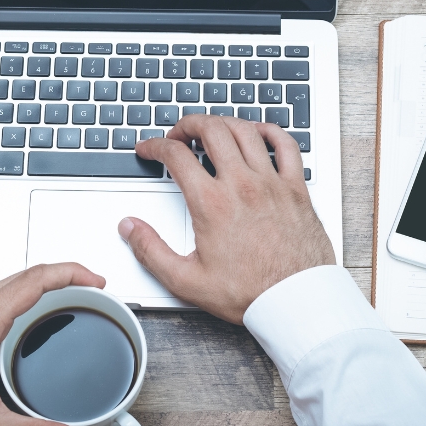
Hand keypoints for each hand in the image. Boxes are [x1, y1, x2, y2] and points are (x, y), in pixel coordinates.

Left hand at [0, 263, 105, 425]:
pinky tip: (41, 307)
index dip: (72, 273)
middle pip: (30, 272)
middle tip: (95, 287)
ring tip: (75, 294)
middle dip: (68, 273)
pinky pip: (6, 289)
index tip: (96, 280)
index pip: (36, 279)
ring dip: (49, 280)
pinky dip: (31, 289)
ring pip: (17, 278)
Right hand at [120, 115, 334, 323]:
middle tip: (179, 133)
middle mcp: (241, 185)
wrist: (295, 302)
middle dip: (188, 124)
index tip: (149, 149)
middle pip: (211, 130)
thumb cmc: (249, 293)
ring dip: (223, 123)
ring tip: (211, 130)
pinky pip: (287, 145)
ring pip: (245, 131)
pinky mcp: (295, 188)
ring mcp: (271, 183)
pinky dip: (270, 131)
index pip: (175, 155)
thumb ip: (151, 251)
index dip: (155, 145)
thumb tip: (130, 228)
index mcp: (211, 204)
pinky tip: (259, 133)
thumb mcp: (186, 281)